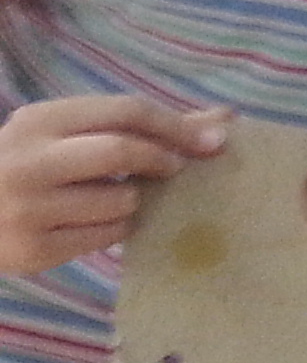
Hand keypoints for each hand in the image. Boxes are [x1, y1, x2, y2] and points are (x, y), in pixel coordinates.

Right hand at [0, 97, 229, 273]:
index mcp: (38, 121)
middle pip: (122, 151)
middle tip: (177, 169)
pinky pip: (108, 237)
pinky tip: (93, 222)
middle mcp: (29, 161)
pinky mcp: (36, 250)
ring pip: (122, 202)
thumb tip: (224, 118)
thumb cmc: (26, 166)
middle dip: (162, 159)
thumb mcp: (64, 134)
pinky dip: (116, 228)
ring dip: (135, 200)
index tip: (215, 139)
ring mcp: (29, 209)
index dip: (177, 125)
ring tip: (112, 197)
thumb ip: (135, 124)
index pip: (124, 111)